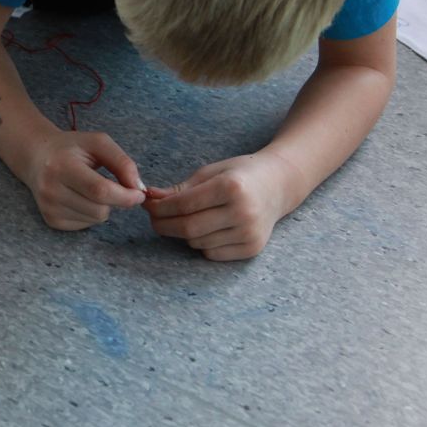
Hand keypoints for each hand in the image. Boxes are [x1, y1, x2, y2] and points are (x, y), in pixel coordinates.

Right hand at [25, 131, 146, 230]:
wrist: (37, 157)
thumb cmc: (71, 148)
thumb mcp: (98, 143)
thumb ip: (122, 162)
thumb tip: (138, 189)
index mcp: (61, 166)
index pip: (99, 190)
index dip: (125, 196)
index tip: (139, 194)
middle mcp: (50, 190)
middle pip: (99, 209)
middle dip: (116, 200)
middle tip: (113, 185)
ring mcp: (49, 208)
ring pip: (95, 219)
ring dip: (103, 206)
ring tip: (91, 188)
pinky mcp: (51, 220)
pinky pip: (86, 224)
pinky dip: (91, 213)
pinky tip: (80, 197)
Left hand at [143, 153, 296, 260]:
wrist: (279, 185)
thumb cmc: (240, 175)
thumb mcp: (210, 173)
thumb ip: (180, 189)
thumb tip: (149, 198)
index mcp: (231, 188)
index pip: (183, 205)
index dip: (160, 208)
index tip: (148, 205)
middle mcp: (243, 212)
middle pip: (188, 228)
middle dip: (163, 224)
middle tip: (154, 218)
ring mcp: (249, 233)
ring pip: (197, 243)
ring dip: (182, 234)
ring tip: (183, 219)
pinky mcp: (251, 249)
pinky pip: (211, 253)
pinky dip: (200, 243)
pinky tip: (205, 229)